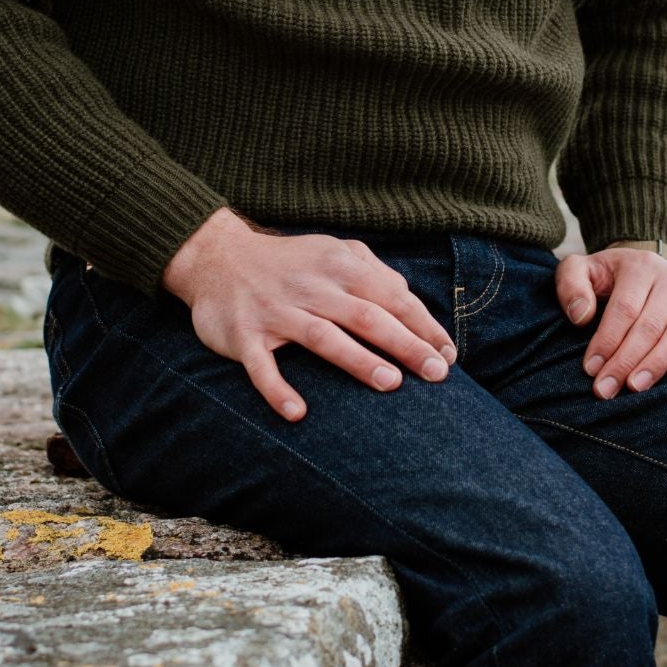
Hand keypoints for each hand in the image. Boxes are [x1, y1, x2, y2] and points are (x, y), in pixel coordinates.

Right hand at [160, 208, 457, 421]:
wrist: (217, 258)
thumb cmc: (290, 263)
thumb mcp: (333, 252)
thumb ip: (373, 272)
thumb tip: (409, 299)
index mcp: (338, 265)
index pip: (391, 297)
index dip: (423, 326)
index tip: (449, 355)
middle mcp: (311, 287)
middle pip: (367, 316)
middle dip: (406, 345)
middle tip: (437, 374)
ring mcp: (276, 311)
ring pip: (322, 336)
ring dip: (357, 360)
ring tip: (391, 384)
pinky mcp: (243, 335)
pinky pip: (261, 366)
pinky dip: (277, 389)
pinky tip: (297, 413)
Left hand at [555, 244, 666, 398]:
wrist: (644, 269)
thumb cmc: (607, 277)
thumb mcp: (581, 269)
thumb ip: (571, 284)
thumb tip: (580, 316)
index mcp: (640, 266)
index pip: (624, 309)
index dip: (608, 340)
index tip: (591, 369)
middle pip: (650, 325)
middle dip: (626, 361)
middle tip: (607, 389)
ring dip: (658, 363)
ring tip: (636, 386)